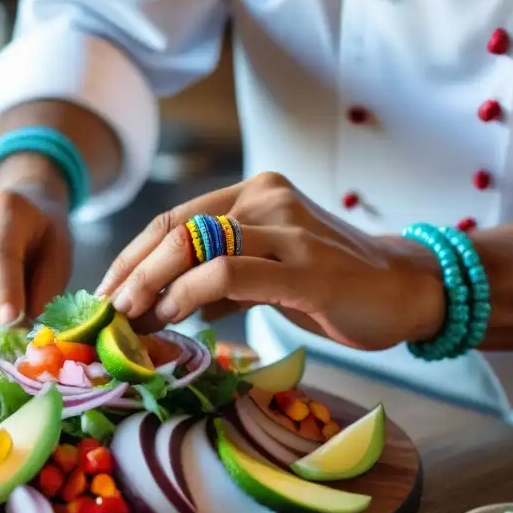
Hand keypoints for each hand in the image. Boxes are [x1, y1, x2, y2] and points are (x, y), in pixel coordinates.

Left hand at [96, 172, 445, 350]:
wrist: (407, 288)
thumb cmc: (332, 283)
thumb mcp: (266, 274)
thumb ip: (221, 277)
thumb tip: (165, 303)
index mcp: (254, 194)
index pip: (174, 220)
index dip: (131, 257)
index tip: (104, 293)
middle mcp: (267, 200)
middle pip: (174, 229)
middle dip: (130, 272)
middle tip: (106, 311)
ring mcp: (287, 230)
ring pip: (194, 246)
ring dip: (150, 285)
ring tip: (130, 318)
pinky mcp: (305, 268)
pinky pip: (228, 273)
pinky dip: (188, 295)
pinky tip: (172, 317)